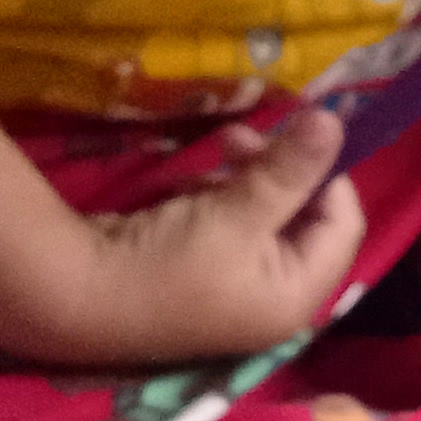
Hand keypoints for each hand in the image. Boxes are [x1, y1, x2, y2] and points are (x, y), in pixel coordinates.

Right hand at [58, 108, 363, 366]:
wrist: (76, 297)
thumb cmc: (166, 262)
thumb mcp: (235, 212)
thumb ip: (290, 168)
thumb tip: (336, 121)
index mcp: (298, 296)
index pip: (344, 224)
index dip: (329, 173)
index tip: (299, 131)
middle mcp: (276, 300)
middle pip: (306, 218)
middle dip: (278, 171)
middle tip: (240, 138)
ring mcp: (239, 290)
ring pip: (267, 216)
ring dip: (246, 179)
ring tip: (213, 157)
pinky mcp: (206, 276)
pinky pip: (234, 227)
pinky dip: (219, 200)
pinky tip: (188, 190)